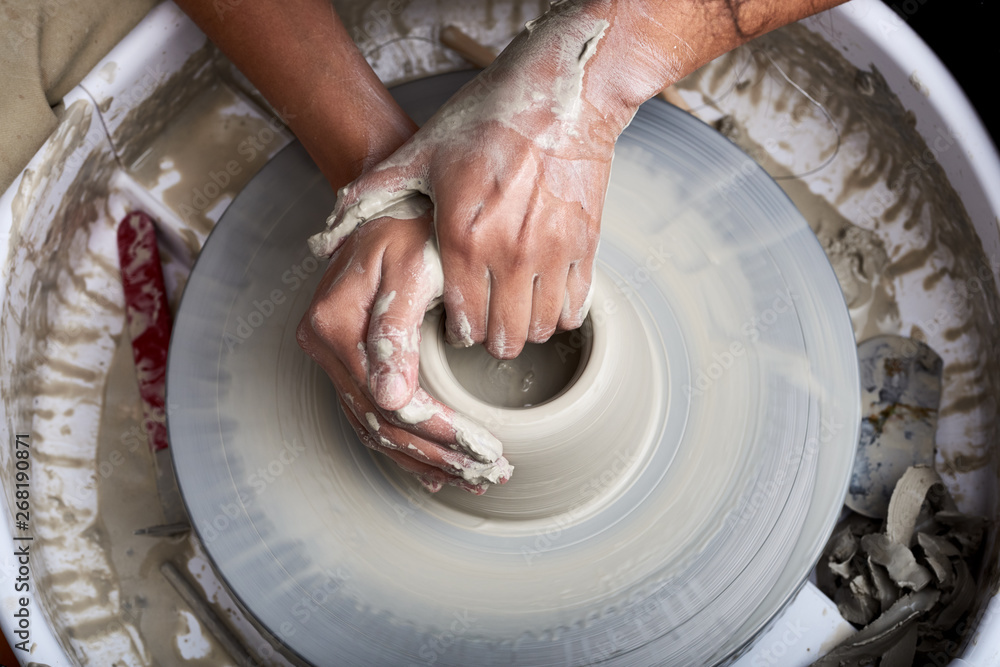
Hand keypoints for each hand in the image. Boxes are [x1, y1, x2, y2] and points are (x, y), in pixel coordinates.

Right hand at [297, 211, 512, 493]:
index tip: (487, 451)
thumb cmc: (411, 227)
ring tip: (472, 477)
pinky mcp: (342, 361)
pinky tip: (433, 468)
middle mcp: (321, 345)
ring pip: (375, 428)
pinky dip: (404, 446)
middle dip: (441, 455)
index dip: (443, 434)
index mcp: (334, 324)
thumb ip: (396, 330)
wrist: (392, 203)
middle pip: (383, 423)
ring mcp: (327, 356)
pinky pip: (369, 416)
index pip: (392, 401)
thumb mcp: (410, 267)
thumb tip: (392, 401)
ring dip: (425, 459)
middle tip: (490, 473)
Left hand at [309, 4, 639, 359]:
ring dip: (527, 328)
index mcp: (462, 238)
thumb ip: (373, 195)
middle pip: (505, 338)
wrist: (561, 94)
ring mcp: (552, 252)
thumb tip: (325, 235)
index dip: (460, 333)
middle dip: (492, 338)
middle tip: (487, 323)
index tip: (460, 323)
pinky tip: (547, 297)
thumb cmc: (489, 119)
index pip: (464, 325)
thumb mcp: (421, 154)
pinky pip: (576, 307)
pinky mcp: (585, 244)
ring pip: (542, 328)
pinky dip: (562, 311)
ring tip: (516, 311)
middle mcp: (508, 254)